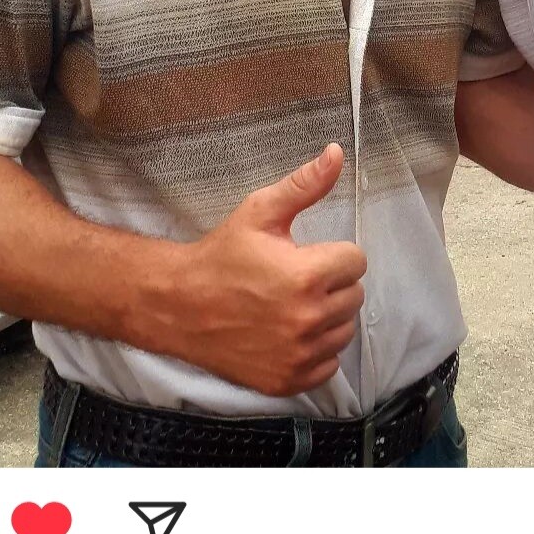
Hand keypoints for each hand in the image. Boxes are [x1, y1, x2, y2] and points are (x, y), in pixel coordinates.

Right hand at [146, 145, 365, 396]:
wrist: (177, 306)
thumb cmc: (220, 256)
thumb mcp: (259, 212)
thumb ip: (305, 185)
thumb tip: (337, 152)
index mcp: (307, 275)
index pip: (356, 261)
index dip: (332, 255)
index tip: (306, 256)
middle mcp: (307, 319)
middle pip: (353, 297)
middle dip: (331, 285)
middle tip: (295, 280)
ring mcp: (298, 354)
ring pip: (343, 332)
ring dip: (326, 318)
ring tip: (291, 305)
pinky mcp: (288, 380)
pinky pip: (328, 365)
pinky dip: (315, 352)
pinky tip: (288, 334)